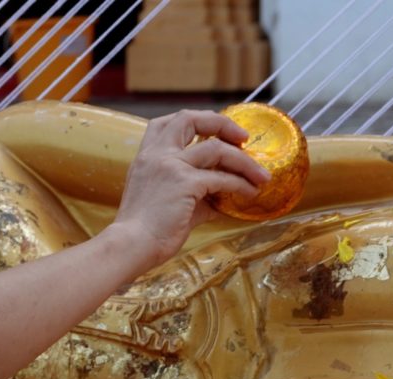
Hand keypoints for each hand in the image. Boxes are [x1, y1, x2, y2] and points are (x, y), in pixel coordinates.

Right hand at [111, 110, 271, 268]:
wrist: (131, 245)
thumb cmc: (143, 230)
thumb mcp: (163, 201)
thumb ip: (191, 194)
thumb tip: (218, 201)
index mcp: (146, 156)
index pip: (167, 122)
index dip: (196, 120)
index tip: (216, 132)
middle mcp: (157, 154)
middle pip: (190, 119)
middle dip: (222, 124)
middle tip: (244, 139)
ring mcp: (171, 166)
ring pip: (217, 149)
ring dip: (245, 162)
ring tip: (261, 176)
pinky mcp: (185, 183)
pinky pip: (222, 178)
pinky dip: (240, 184)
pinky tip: (249, 193)